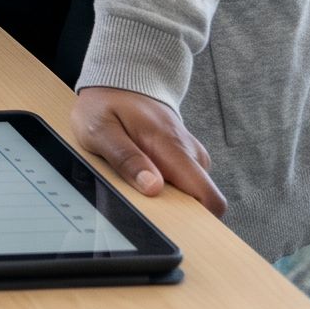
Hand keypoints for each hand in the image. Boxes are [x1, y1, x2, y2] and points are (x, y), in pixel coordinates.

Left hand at [72, 86, 224, 216]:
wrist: (121, 81)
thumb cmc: (107, 105)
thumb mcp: (101, 129)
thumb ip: (126, 158)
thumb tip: (153, 188)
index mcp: (174, 148)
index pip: (208, 196)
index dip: (198, 220)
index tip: (171, 227)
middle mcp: (190, 153)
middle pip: (201, 201)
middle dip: (176, 212)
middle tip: (140, 203)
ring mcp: (190, 155)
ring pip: (190, 194)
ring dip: (167, 199)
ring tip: (134, 184)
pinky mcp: (184, 158)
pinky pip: (182, 184)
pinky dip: (165, 188)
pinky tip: (141, 177)